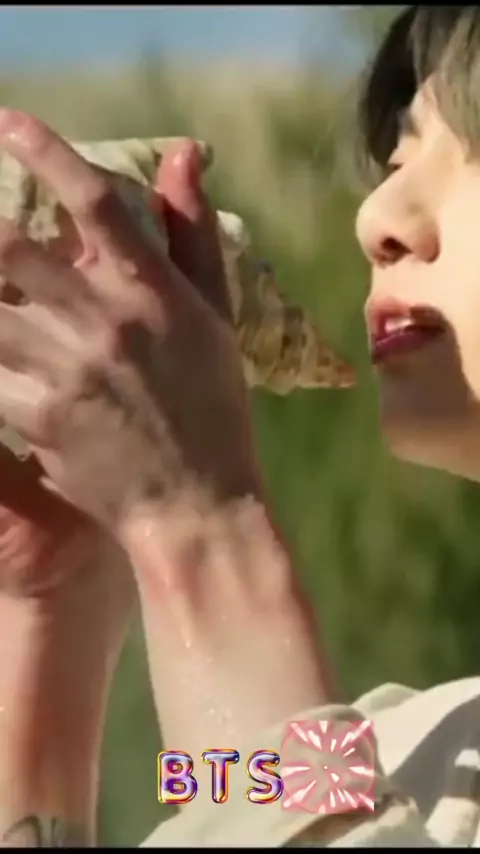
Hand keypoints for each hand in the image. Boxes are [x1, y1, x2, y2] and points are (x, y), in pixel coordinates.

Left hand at [0, 111, 259, 537]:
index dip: (45, 150)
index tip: (8, 121)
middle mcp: (108, 322)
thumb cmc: (213, 408)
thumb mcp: (217, 319)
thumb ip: (194, 234)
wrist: (197, 505)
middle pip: (10, 247)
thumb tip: (185, 153)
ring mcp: (70, 370)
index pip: (94, 200)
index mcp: (153, 291)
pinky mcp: (40, 417)